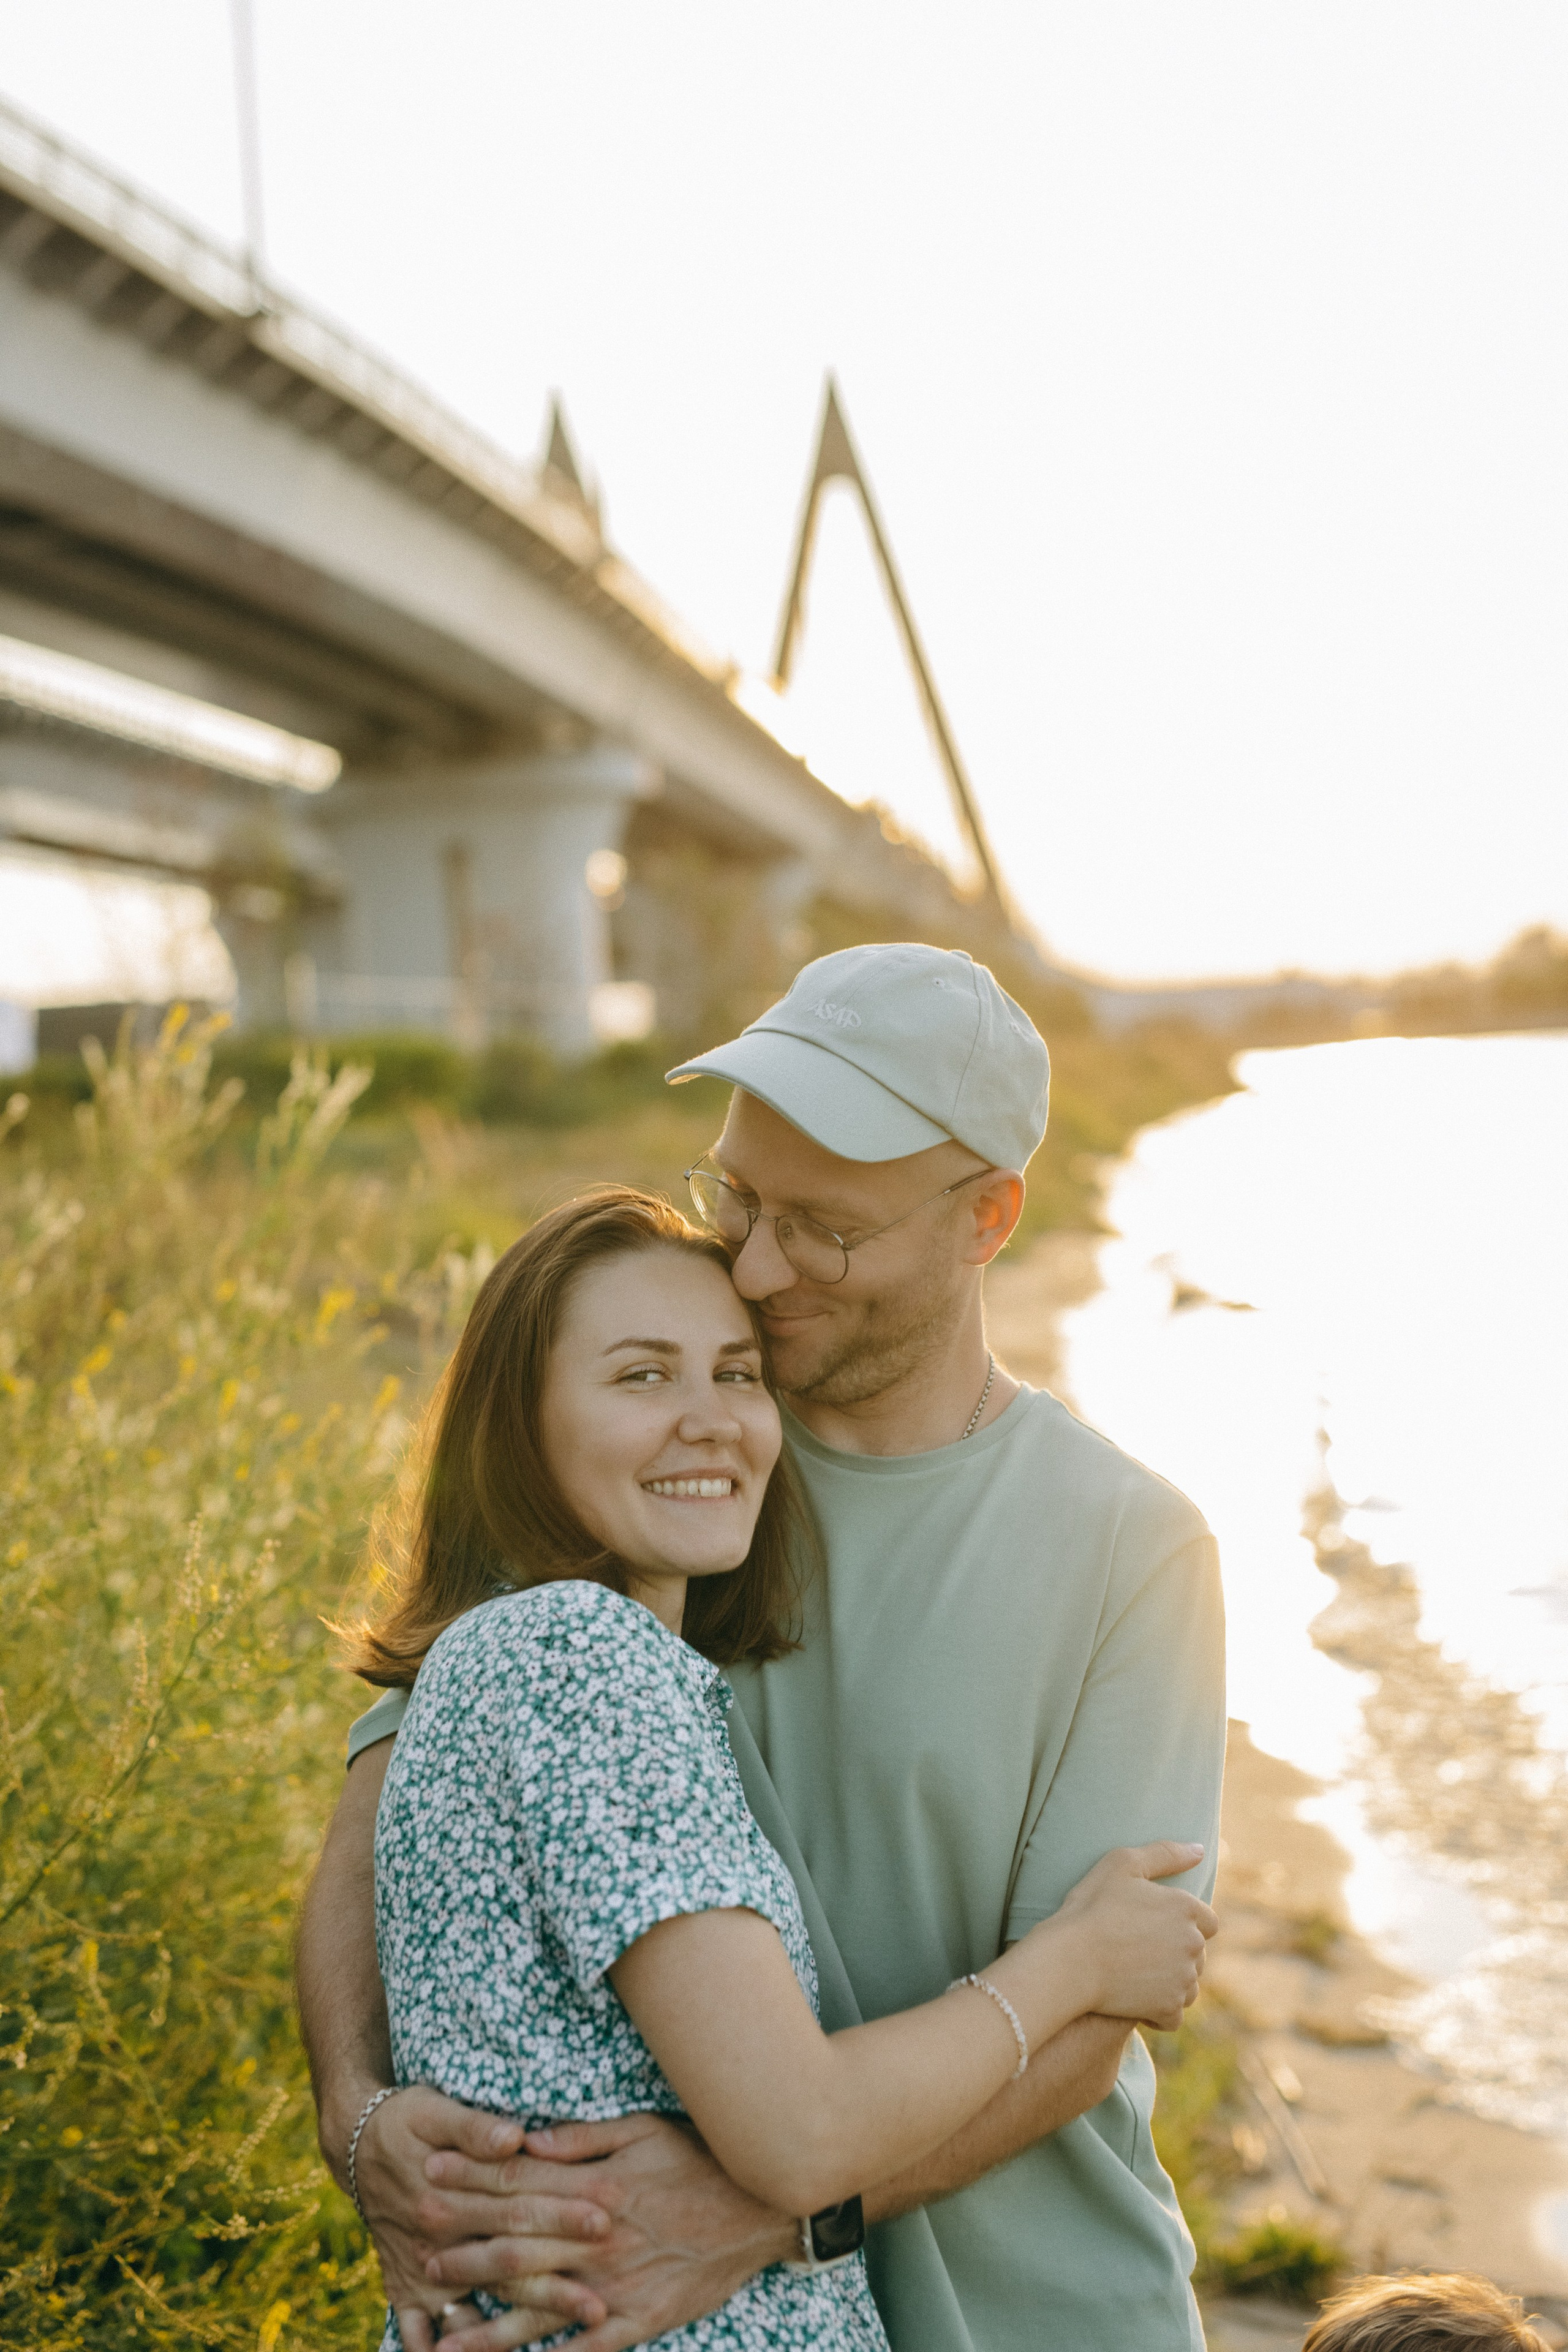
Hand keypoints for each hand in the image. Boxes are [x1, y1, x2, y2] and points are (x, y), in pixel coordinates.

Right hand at [346, 2087, 615, 2346]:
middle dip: (556, 2279)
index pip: (517, 2203)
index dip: (562, 2210)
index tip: (606, 2219)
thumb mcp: (435, 2109)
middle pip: (507, 2260)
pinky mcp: (406, 2290)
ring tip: (564, 2335)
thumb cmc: (407, 2120)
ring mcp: (423, 2270)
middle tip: (600, 2301)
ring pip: (478, 2306)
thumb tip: (514, 2138)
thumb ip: (475, 2127)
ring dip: (519, 2324)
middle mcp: (438, 2237)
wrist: (355, 2147)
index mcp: (451, 2191)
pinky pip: (420, 2335)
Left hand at [425, 2112, 798, 2351]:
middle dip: (462, 2246)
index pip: (517, 2184)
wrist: (763, 2208)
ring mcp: (615, 2285)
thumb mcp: (643, 2129)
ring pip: (539, 2308)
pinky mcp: (639, 2320)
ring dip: (487, 2322)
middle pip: (516, 2244)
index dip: (469, 2181)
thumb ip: (582, 2139)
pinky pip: (587, 2349)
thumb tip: (527, 2139)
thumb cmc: (701, 2159)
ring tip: (441, 2333)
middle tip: (417, 2248)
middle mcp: (596, 2240)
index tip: (428, 2175)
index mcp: (594, 2188)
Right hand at [1052, 1842, 1217, 2030]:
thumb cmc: (1091, 1907)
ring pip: (1188, 1985)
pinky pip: (1174, 2015)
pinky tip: (1135, 2000)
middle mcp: (1193, 1945)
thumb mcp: (1122, 1863)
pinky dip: (1159, 2012)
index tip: (1154, 1926)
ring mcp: (1183, 1979)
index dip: (1183, 1923)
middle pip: (1197, 1955)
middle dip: (1176, 1953)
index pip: (1207, 1921)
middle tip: (1138, 1950)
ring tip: (1135, 1974)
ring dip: (1170, 1983)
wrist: (1069, 1958)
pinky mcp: (1168, 2008)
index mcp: (1187, 1908)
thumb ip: (1165, 1854)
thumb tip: (1199, 1850)